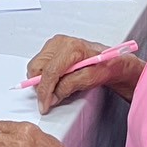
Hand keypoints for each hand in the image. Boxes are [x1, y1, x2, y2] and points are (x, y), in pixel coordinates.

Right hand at [24, 34, 138, 114]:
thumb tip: (53, 95)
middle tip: (51, 98)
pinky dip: (44, 75)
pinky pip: (40, 64)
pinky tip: (57, 79)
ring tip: (58, 86)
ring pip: (35, 66)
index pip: (50, 72)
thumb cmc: (105, 65)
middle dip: (41, 85)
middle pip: (37, 67)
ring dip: (42, 80)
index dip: (45, 91)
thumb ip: (69, 86)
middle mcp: (60, 42)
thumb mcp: (91, 79)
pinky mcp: (52, 47)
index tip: (44, 105)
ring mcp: (55, 43)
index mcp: (71, 47)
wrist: (111, 59)